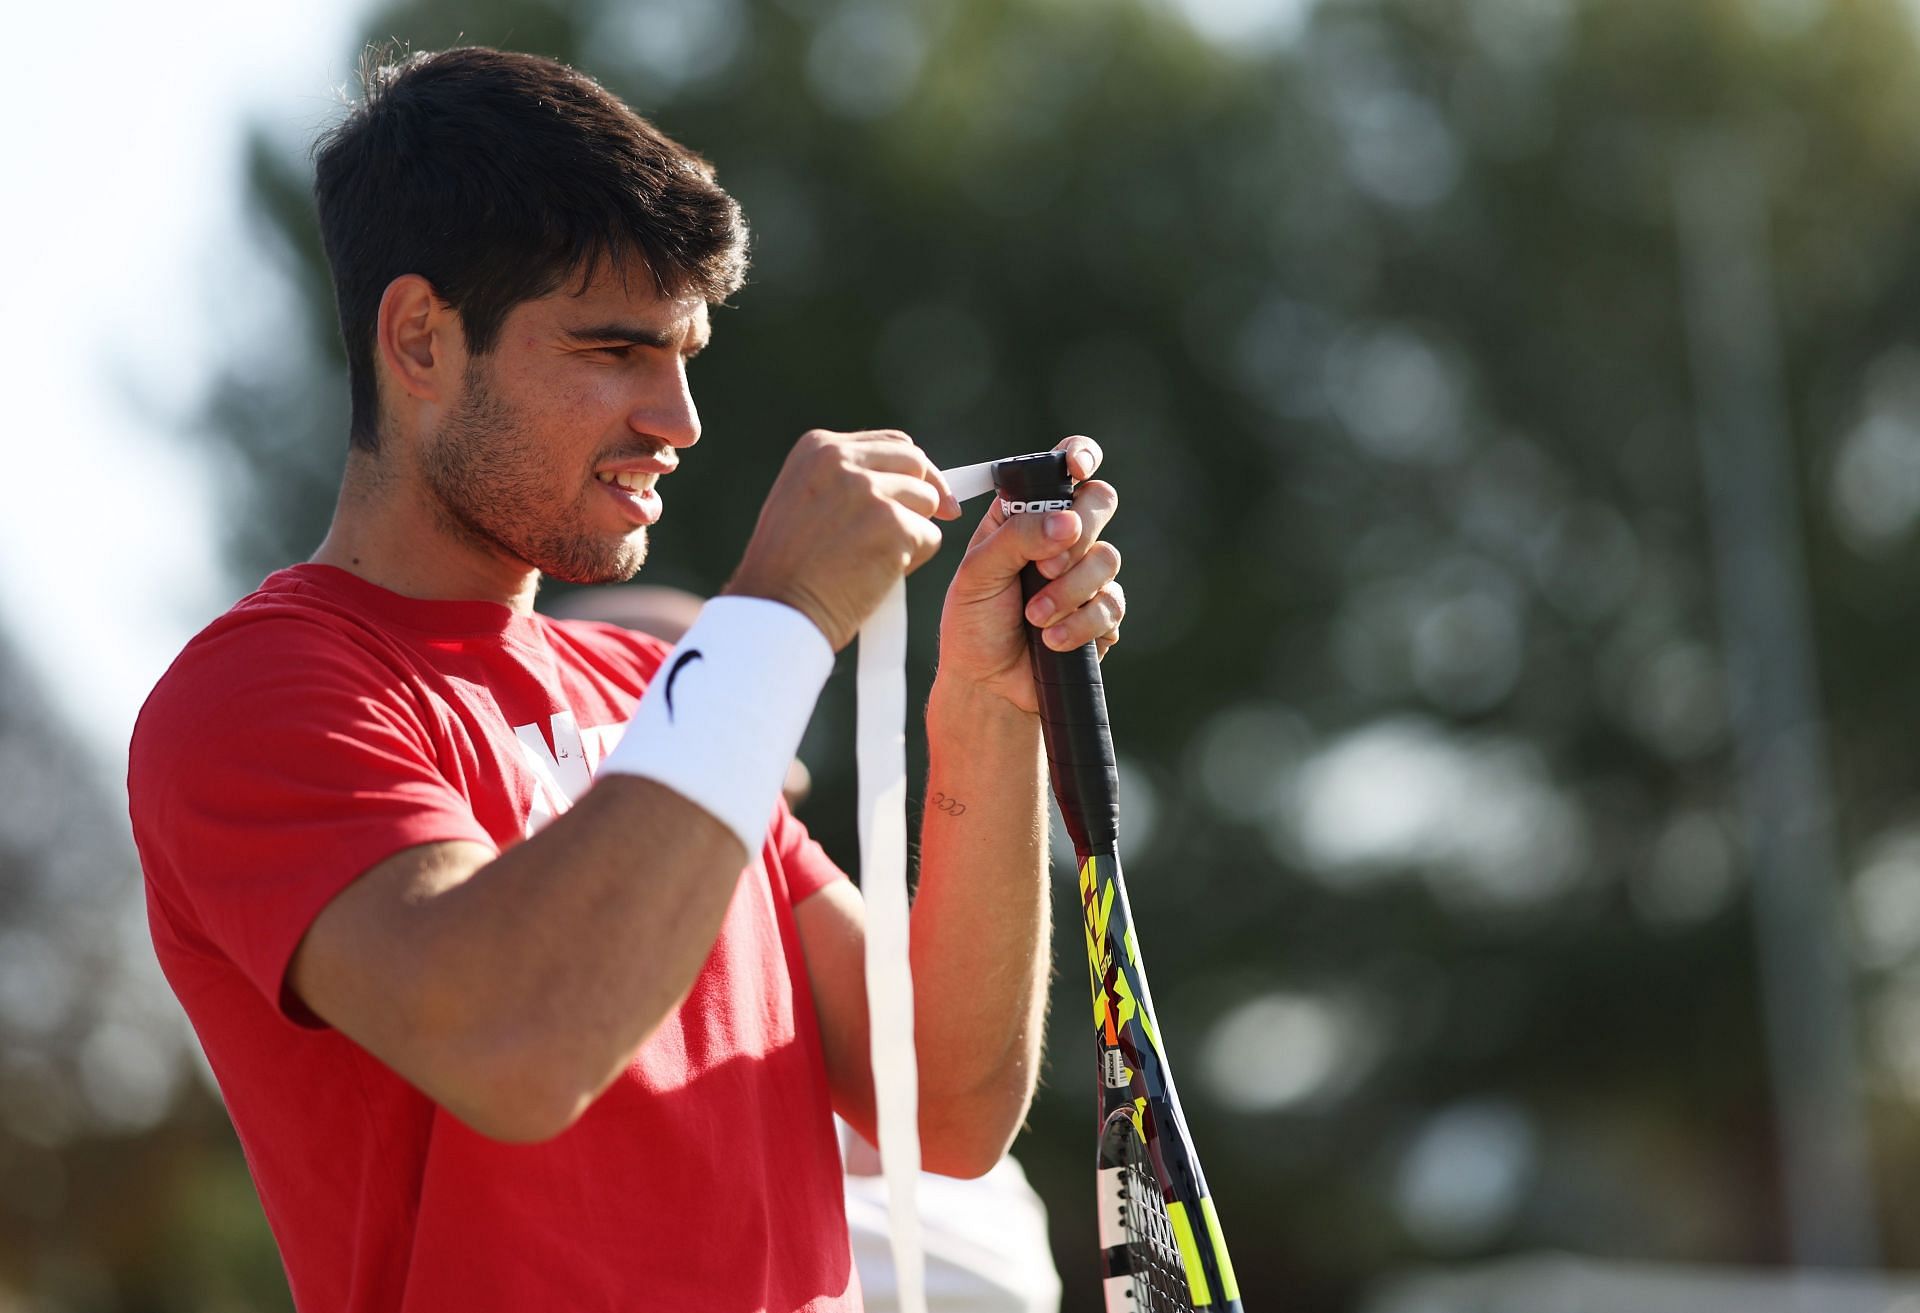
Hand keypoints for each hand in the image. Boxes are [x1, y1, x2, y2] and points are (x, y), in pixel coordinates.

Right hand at [724, 429, 959, 650]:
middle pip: (916, 464)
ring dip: (913, 532)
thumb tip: (913, 483)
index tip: (922, 490)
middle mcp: (843, 460)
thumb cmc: (786, 570)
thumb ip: (846, 482)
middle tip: (924, 523)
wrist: (777, 611)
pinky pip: (930, 537)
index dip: (911, 471)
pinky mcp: (893, 525)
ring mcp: (869, 491)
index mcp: (818, 448)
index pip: (892, 443)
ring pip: (928, 501)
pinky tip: (879, 576)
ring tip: (875, 559)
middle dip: (926, 493)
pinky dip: (914, 560)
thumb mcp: (803, 502)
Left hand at [936, 436, 1124, 715]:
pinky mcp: (1102, 614)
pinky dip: (1079, 624)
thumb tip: (1067, 523)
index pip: (1063, 467)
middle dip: (1077, 534)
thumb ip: (1017, 538)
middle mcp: (1061, 537)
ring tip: (1035, 617)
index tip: (1076, 468)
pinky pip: (1112, 605)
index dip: (1079, 455)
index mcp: (1026, 514)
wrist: (987, 686)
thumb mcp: (977, 574)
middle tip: (1043, 568)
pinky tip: (1051, 639)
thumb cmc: (973, 623)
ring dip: (1069, 590)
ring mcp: (1085, 575)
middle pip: (1100, 502)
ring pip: (1107, 558)